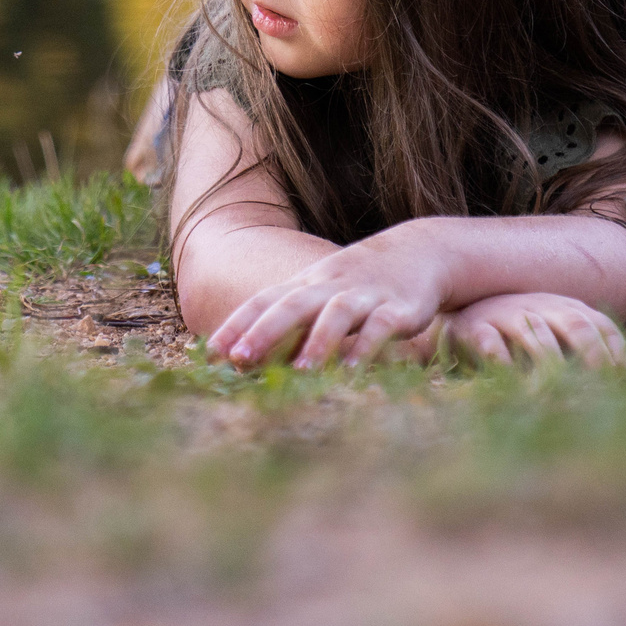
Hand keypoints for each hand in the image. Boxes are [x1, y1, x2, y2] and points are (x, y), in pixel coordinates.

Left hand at [205, 223, 458, 368]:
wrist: (420, 251)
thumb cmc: (357, 283)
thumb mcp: (320, 295)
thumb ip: (287, 323)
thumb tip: (243, 359)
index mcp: (306, 285)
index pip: (263, 300)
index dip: (234, 325)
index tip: (205, 354)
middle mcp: (330, 286)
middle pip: (292, 304)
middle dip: (263, 331)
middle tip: (238, 358)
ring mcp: (364, 295)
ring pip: (336, 314)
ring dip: (317, 343)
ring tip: (298, 373)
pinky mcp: (399, 308)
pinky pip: (380, 327)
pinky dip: (366, 348)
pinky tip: (353, 371)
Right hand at [443, 292, 625, 367]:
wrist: (462, 316)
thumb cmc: (521, 331)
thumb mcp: (560, 334)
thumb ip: (596, 346)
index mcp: (564, 308)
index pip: (599, 323)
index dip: (614, 349)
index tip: (625, 377)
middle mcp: (539, 307)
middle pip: (574, 324)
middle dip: (592, 353)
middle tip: (600, 385)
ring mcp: (506, 315)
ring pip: (535, 335)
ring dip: (551, 364)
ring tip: (563, 393)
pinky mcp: (473, 328)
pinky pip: (490, 342)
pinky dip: (503, 361)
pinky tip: (514, 382)